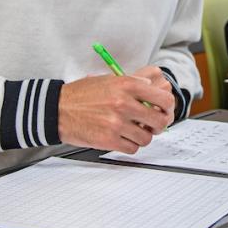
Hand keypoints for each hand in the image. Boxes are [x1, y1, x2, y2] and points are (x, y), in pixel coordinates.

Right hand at [57, 66, 174, 152]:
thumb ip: (135, 82)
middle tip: (153, 125)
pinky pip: (132, 149)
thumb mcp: (110, 79)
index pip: (164, 99)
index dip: (168, 108)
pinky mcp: (108, 140)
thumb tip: (156, 88)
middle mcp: (124, 103)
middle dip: (159, 125)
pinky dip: (130, 145)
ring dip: (143, 136)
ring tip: (133, 131)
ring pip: (146, 138)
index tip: (165, 111)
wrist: (58, 109)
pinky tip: (123, 138)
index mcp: (127, 85)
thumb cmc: (83, 94)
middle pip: (160, 121)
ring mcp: (116, 123)